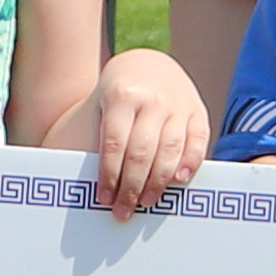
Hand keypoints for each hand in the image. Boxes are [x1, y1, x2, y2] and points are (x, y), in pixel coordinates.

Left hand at [86, 48, 211, 215]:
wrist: (145, 64)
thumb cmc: (116, 96)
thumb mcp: (99, 105)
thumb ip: (94, 137)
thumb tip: (78, 180)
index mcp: (122, 95)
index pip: (115, 144)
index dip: (110, 176)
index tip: (104, 199)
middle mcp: (153, 98)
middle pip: (142, 152)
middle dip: (132, 187)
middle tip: (124, 211)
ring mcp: (178, 104)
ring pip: (170, 150)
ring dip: (158, 182)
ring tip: (146, 202)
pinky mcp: (197, 111)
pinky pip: (198, 141)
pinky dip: (190, 163)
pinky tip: (178, 181)